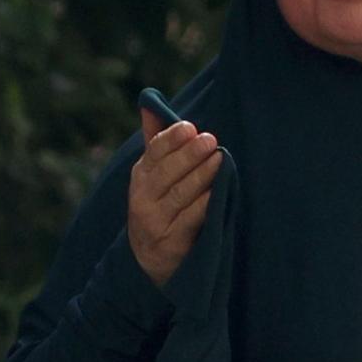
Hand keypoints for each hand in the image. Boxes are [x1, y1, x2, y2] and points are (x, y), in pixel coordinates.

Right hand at [125, 111, 222, 287]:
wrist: (149, 259)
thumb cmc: (158, 206)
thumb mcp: (152, 174)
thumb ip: (155, 141)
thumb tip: (150, 103)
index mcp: (141, 176)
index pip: (154, 152)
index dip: (171, 138)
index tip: (189, 126)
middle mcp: (143, 197)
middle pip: (167, 172)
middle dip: (188, 154)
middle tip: (210, 139)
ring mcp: (155, 220)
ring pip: (180, 194)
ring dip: (201, 176)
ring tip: (220, 159)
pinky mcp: (171, 242)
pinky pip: (190, 219)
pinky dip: (204, 205)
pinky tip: (218, 193)